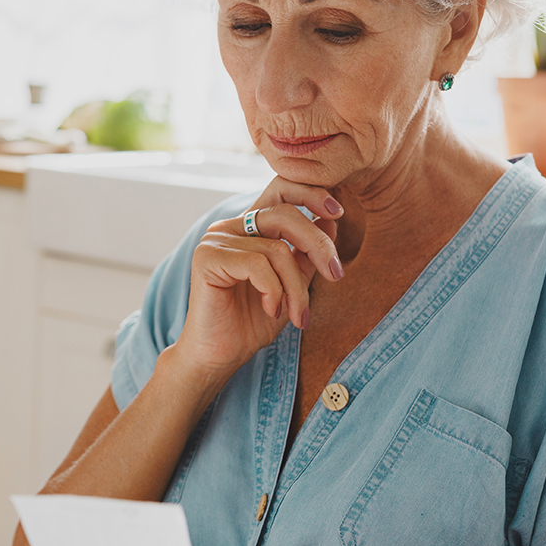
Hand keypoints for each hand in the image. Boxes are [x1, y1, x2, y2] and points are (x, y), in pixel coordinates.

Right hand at [172, 179, 344, 376]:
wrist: (221, 356)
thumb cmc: (253, 322)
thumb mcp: (292, 285)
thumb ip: (307, 255)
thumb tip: (330, 220)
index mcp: (250, 227)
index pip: (281, 190)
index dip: (310, 193)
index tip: (338, 212)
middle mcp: (231, 227)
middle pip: (286, 215)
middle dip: (318, 245)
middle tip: (337, 274)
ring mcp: (216, 240)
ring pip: (277, 250)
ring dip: (296, 288)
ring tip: (298, 315)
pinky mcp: (207, 257)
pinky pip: (258, 266)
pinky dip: (274, 292)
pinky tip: (272, 310)